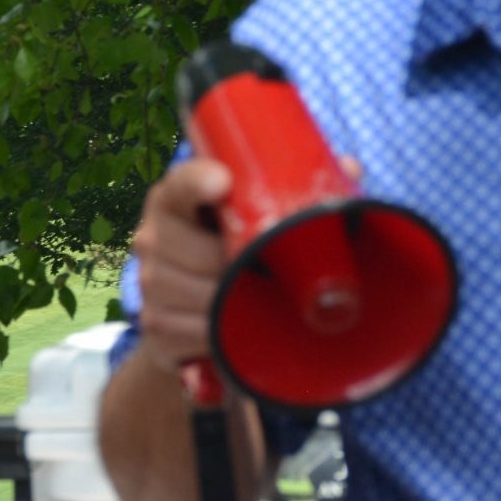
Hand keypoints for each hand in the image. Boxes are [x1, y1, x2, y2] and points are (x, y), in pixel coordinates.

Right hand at [127, 150, 365, 377]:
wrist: (195, 318)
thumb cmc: (236, 253)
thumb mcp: (261, 218)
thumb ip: (298, 190)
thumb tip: (350, 167)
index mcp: (178, 197)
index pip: (180, 183)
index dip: (198, 180)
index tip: (222, 182)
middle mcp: (154, 234)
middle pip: (190, 247)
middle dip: (233, 262)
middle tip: (269, 268)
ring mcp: (151, 281)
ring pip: (194, 293)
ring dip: (232, 301)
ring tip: (260, 298)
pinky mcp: (156, 325)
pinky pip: (191, 331)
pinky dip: (222, 332)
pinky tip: (238, 327)